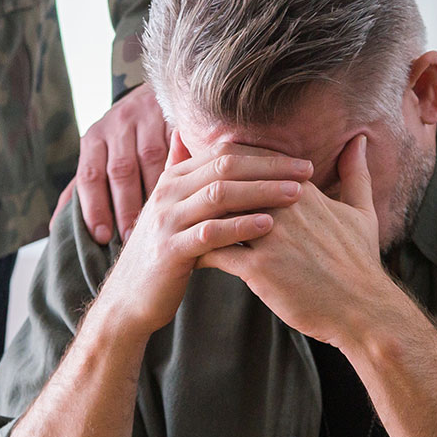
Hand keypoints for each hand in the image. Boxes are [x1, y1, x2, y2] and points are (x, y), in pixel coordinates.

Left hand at [54, 84, 168, 242]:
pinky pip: (175, 148)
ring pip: (150, 160)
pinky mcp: (171, 117)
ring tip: (158, 222)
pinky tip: (184, 194)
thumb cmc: (124, 140)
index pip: (90, 176)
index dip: (94, 207)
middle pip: (120, 171)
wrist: (153, 96)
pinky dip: (179, 172)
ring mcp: (146, 120)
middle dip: (124, 207)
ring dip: (154, 194)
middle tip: (129, 236)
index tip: (101, 235)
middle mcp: (116, 126)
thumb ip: (81, 189)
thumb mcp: (99, 157)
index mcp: (94, 139)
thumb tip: (55, 226)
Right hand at [95, 134, 314, 341]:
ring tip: (296, 194)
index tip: (298, 158)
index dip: (263, 152)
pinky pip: (210, 233)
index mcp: (174, 178)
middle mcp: (168, 193)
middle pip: (225, 166)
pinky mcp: (169, 251)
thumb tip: (190, 138)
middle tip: (307, 170)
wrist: (129, 298)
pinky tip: (268, 225)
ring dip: (262, 191)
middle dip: (270, 166)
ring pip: (219, 194)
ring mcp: (167, 221)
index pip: (223, 151)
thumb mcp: (174, 210)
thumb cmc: (164, 253)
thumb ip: (186, 176)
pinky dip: (240, 227)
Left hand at [197, 135, 389, 345]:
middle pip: (229, 184)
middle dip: (205, 187)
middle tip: (183, 193)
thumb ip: (357, 174)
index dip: (231, 165)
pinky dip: (199, 251)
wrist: (362, 309)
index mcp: (302, 191)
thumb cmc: (360, 263)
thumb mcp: (362, 213)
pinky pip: (216, 252)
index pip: (256, 163)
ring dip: (197, 219)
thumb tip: (359, 140)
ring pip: (218, 216)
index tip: (211, 168)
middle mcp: (283, 207)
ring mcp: (270, 237)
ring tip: (181, 224)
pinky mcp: (259, 269)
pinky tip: (189, 256)